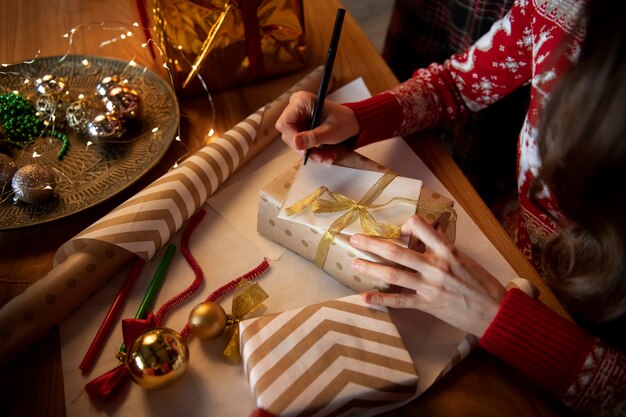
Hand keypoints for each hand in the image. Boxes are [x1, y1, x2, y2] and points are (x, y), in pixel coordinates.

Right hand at [275, 91, 359, 162]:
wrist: (351, 122)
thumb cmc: (344, 121)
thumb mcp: (330, 131)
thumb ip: (313, 137)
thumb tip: (296, 143)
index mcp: (301, 101)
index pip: (285, 123)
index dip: (293, 138)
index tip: (305, 150)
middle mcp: (295, 107)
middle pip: (288, 134)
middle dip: (305, 149)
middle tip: (322, 157)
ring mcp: (296, 118)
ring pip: (295, 142)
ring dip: (311, 153)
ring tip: (328, 157)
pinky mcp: (299, 127)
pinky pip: (300, 143)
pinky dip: (312, 151)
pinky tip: (325, 155)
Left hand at [349, 215, 506, 336]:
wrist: (496, 312)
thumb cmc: (483, 284)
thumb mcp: (466, 259)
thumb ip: (445, 245)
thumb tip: (432, 228)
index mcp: (447, 251)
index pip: (421, 227)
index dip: (406, 224)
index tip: (399, 228)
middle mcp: (436, 266)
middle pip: (397, 251)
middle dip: (373, 244)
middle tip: (355, 239)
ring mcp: (429, 287)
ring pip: (393, 274)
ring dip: (371, 268)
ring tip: (354, 263)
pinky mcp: (427, 305)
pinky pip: (400, 302)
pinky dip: (381, 300)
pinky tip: (365, 298)